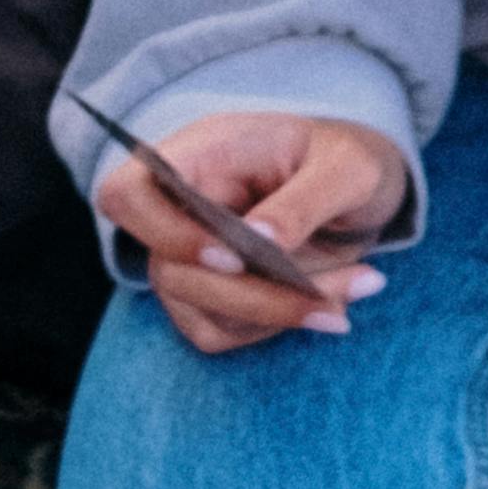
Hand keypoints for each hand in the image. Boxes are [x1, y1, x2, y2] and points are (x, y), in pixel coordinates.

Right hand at [96, 111, 399, 355]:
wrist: (359, 190)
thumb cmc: (348, 161)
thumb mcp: (348, 167)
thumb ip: (305, 200)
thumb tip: (261, 241)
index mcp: (199, 156)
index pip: (127, 194)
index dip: (165, 233)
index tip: (234, 255)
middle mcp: (179, 209)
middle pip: (170, 270)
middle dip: (254, 295)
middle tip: (332, 297)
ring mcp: (185, 257)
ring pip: (197, 310)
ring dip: (276, 313)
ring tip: (354, 290)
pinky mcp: (205, 298)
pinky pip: (217, 332)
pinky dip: (273, 328)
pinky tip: (325, 304)